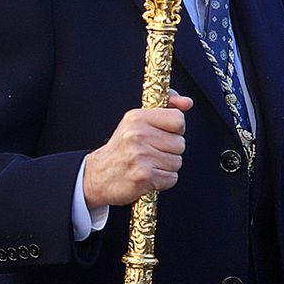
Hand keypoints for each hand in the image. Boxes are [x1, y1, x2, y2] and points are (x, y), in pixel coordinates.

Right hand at [82, 91, 192, 205]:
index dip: (175, 129)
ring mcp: (140, 156)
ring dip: (166, 166)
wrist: (96, 177)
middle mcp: (137, 135)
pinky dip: (163, 180)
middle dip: (170, 150)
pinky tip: (148, 176)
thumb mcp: (136, 121)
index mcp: (136, 118)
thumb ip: (165, 106)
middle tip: (150, 152)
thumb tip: (187, 102)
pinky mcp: (144, 176)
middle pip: (180, 143)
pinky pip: (172, 178)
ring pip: (177, 162)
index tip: (162, 134)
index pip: (178, 119)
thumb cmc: (121, 149)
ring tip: (148, 164)